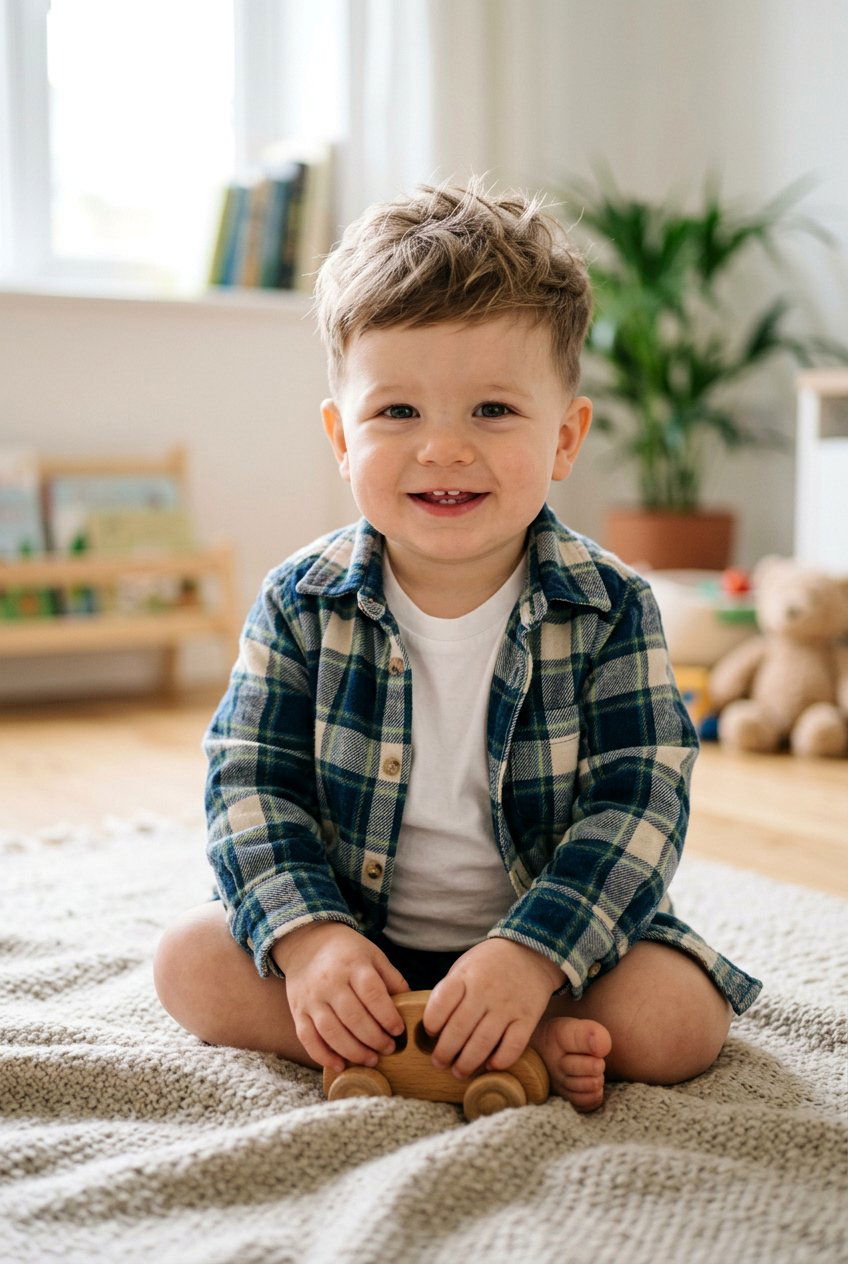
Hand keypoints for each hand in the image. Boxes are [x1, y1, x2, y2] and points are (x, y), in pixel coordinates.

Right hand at [272, 922, 409, 1072]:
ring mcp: (311, 998)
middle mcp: (330, 981)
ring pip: (331, 1032)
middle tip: (389, 1049)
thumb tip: (411, 1004)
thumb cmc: (347, 952)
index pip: (372, 994)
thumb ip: (391, 978)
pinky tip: (340, 1065)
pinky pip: (307, 1038)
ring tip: (371, 1060)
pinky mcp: (298, 1011)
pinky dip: (323, 1056)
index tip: (398, 1030)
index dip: (388, 1016)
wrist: (306, 944)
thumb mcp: (372, 955)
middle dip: (374, 1039)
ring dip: (353, 1051)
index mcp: (353, 965)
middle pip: (353, 1017)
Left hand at [422, 937, 562, 1079]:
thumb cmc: (488, 965)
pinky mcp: (527, 1018)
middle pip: (459, 1029)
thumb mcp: (464, 967)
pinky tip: (490, 1065)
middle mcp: (485, 991)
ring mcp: (507, 1005)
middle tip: (439, 1062)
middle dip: (445, 1052)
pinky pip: (513, 1046)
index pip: (441, 1004)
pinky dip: (500, 1060)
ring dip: (467, 1063)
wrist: (529, 953)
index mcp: (465, 977)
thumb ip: (450, 993)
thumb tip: (434, 1028)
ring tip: (458, 1071)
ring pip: (483, 1042)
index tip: (430, 1033)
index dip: (431, 1023)